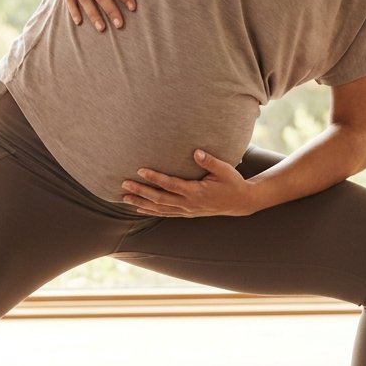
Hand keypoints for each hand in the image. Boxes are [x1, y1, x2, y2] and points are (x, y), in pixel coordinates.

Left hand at [120, 150, 258, 216]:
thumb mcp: (225, 170)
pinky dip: (151, 211)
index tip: (140, 170)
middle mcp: (189, 204)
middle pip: (160, 199)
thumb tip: (196, 152)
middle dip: (141, 191)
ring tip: (124, 197)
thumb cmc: (233, 182)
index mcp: (197, 192)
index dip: (155, 178)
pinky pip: (165, 213)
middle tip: (124, 184)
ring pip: (160, 208)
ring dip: (141, 202)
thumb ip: (210, 161)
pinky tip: (139, 208)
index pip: (171, 185)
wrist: (241, 202)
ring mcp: (187, 210)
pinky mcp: (187, 213)